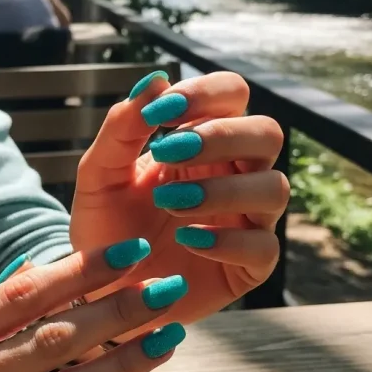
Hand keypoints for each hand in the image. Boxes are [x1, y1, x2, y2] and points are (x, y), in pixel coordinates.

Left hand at [71, 71, 288, 325]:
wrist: (97, 291)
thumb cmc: (105, 227)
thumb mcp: (100, 175)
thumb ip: (122, 128)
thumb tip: (156, 80)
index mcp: (203, 141)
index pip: (232, 94)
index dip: (206, 94)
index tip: (161, 113)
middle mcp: (235, 174)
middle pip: (267, 132)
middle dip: (222, 136)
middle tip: (170, 151)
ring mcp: (247, 220)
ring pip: (273, 187)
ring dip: (222, 189)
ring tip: (170, 202)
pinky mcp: (249, 266)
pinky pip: (263, 247)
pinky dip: (226, 240)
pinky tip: (186, 239)